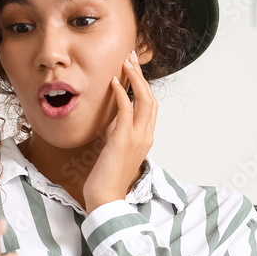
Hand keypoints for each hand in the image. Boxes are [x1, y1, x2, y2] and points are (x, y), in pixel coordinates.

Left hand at [83, 49, 156, 213]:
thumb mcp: (114, 150)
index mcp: (145, 138)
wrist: (105, 198)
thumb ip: (117, 133)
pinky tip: (114, 82)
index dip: (143, 85)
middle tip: (131, 57)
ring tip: (125, 62)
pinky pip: (126, 110)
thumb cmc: (107, 178)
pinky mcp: (123, 140)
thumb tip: (111, 119)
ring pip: (144, 100)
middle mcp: (146, 136)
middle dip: (141, 75)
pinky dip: (122, 93)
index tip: (133, 69)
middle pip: (151, 98)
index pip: (150, 106)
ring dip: (135, 78)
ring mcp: (137, 138)